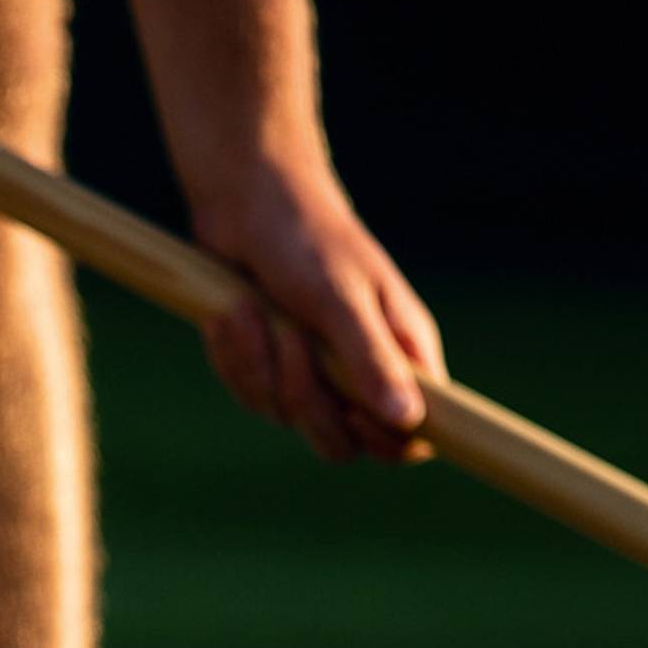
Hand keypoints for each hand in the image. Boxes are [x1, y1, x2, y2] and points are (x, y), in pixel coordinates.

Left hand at [192, 164, 443, 464]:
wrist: (246, 203)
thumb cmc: (307, 239)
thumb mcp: (341, 299)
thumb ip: (372, 360)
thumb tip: (408, 420)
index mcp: (400, 353)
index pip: (413, 434)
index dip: (386, 443)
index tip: (353, 412)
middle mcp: (360, 372)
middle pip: (341, 444)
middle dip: (305, 399)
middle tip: (292, 340)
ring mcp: (312, 374)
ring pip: (285, 417)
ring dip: (261, 364)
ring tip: (257, 309)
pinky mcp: (267, 368)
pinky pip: (247, 393)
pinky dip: (235, 355)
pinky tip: (235, 312)